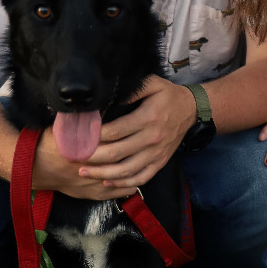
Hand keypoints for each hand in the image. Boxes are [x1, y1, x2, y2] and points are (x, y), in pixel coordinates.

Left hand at [33, 78, 196, 197]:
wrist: (192, 110)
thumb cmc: (168, 95)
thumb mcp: (152, 83)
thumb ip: (131, 90)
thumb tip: (109, 97)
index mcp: (148, 118)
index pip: (116, 131)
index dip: (96, 136)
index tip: (79, 137)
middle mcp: (152, 138)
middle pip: (117, 153)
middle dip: (93, 157)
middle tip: (73, 157)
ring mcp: (156, 154)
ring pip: (126, 170)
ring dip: (103, 174)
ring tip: (83, 172)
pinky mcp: (160, 162)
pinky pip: (141, 178)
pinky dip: (123, 183)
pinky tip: (107, 182)